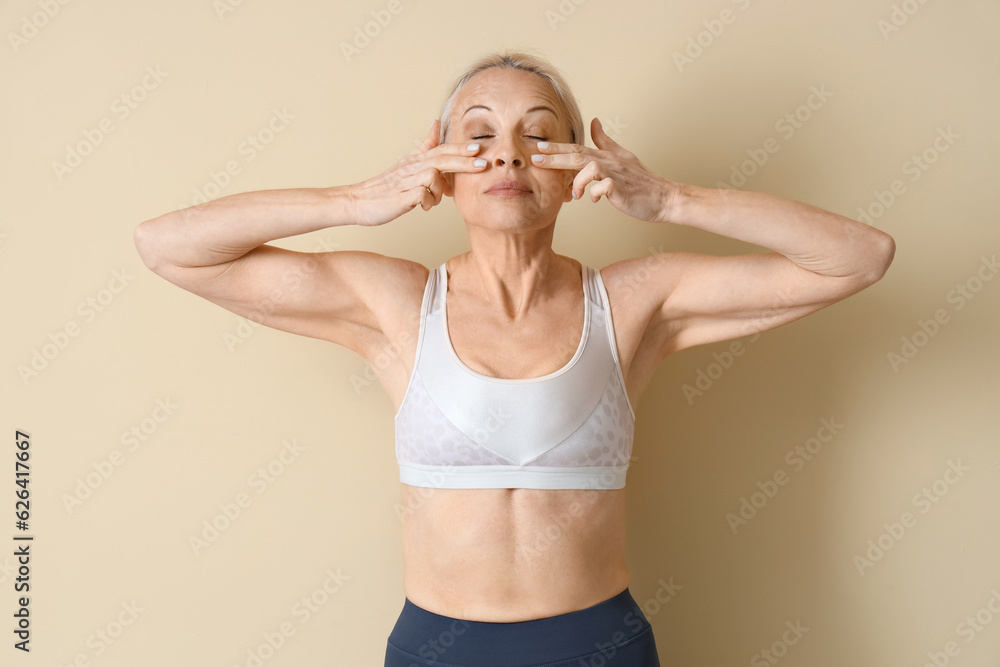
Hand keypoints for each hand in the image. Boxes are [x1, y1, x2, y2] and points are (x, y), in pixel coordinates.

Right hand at [347, 119, 485, 225]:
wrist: (358, 201)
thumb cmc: (386, 186)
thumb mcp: (408, 163)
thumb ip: (425, 146)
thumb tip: (436, 124)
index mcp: (415, 161)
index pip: (441, 150)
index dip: (460, 149)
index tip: (479, 148)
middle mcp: (411, 168)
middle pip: (440, 160)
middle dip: (463, 161)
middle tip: (483, 164)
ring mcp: (405, 182)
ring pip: (432, 175)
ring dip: (441, 187)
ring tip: (438, 199)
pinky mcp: (400, 197)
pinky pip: (421, 195)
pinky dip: (428, 200)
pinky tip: (426, 206)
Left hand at [531, 118, 676, 223]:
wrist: (664, 197)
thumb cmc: (641, 181)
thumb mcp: (622, 156)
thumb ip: (605, 141)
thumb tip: (594, 121)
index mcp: (606, 156)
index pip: (577, 148)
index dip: (557, 147)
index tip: (537, 147)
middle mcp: (610, 162)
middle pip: (578, 155)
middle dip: (554, 157)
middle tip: (535, 159)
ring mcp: (616, 175)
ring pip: (589, 168)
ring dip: (577, 180)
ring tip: (575, 194)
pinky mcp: (622, 190)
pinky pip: (603, 187)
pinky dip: (594, 193)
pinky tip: (594, 199)